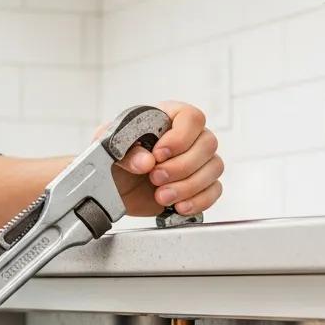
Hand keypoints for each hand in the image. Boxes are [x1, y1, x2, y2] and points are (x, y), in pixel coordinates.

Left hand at [93, 100, 223, 216]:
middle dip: (181, 166)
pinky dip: (198, 201)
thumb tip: (145, 161)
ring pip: (214, 168)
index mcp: (168, 118)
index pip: (191, 118)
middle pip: (208, 144)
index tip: (158, 155)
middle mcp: (189, 137)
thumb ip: (126, 152)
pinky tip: (178, 206)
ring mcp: (197, 161)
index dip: (180, 137)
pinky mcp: (199, 185)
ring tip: (161, 196)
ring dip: (188, 186)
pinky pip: (214, 190)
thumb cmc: (114, 159)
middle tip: (155, 178)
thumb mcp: (110, 149)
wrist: (113, 188)